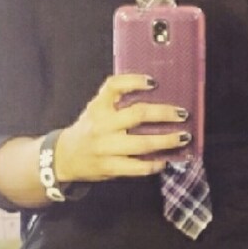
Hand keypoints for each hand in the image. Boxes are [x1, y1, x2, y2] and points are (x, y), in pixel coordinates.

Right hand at [54, 75, 191, 182]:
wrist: (64, 158)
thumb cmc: (88, 130)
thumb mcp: (95, 110)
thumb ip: (116, 103)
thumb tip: (156, 97)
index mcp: (98, 107)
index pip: (114, 86)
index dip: (134, 81)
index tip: (153, 82)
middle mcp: (102, 125)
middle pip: (137, 115)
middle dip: (164, 113)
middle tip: (183, 114)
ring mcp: (106, 148)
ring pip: (142, 143)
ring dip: (167, 140)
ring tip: (183, 137)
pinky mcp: (110, 167)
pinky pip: (137, 167)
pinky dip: (153, 164)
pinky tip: (164, 161)